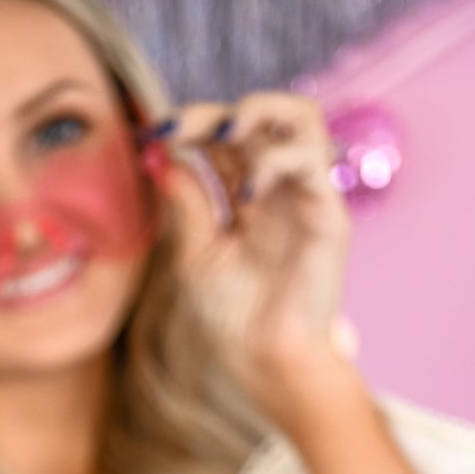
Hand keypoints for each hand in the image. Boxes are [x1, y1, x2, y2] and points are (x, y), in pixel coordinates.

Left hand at [147, 92, 354, 430]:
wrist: (267, 361)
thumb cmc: (235, 318)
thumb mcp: (195, 255)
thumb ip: (185, 204)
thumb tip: (158, 155)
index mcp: (247, 195)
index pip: (222, 138)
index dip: (187, 127)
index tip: (146, 136)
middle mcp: (278, 187)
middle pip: (258, 116)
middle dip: (211, 113)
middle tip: (173, 128)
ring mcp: (305, 195)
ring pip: (300, 117)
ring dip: (257, 111)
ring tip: (220, 135)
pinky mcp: (328, 212)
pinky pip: (311, 161)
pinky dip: (276, 161)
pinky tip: (248, 192)